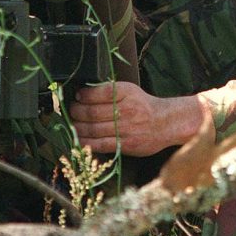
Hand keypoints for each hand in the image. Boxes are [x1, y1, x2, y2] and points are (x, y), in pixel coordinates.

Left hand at [69, 81, 201, 156]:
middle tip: (70, 111)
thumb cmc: (143, 105)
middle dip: (76, 112)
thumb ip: (109, 91)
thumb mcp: (129, 90)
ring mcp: (126, 128)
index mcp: (126, 92)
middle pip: (92, 112)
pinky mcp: (126, 144)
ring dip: (77, 128)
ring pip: (93, 129)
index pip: (99, 92)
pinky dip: (86, 142)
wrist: (165, 123)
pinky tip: (78, 139)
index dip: (84, 95)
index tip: (77, 97)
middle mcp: (126, 110)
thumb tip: (82, 94)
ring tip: (72, 125)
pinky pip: (100, 144)